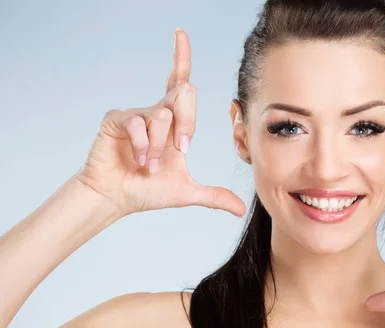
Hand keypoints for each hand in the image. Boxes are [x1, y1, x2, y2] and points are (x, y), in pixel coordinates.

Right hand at [76, 28, 245, 217]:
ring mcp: (136, 114)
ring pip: (162, 115)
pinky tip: (136, 160)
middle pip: (183, 93)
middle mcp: (157, 113)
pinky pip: (137, 122)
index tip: (180, 33)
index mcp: (174, 123)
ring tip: (149, 165)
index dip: (181, 56)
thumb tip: (240, 211)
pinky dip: (141, 146)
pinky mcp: (117, 118)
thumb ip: (214, 196)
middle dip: (186, 122)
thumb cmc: (147, 190)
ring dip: (159, 146)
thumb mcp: (187, 192)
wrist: (116, 198)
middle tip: (180, 150)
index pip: (180, 82)